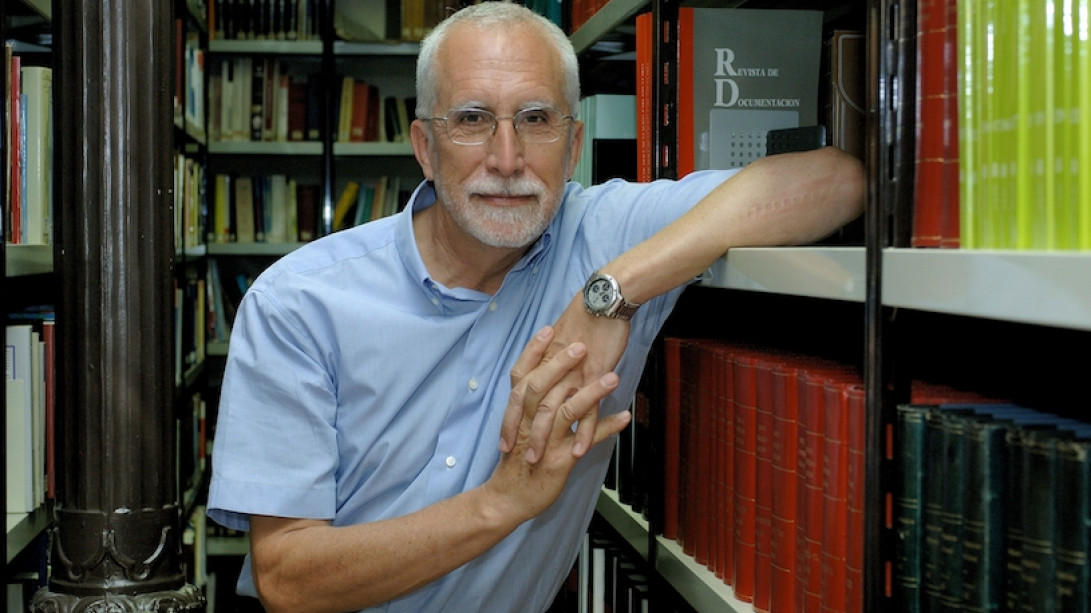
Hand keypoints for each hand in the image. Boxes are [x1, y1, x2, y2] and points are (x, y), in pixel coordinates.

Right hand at [488, 328, 629, 521]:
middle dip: (561, 364)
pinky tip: (624, 417)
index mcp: (518, 411)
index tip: (550, 329)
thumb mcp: (522, 427)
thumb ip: (534, 403)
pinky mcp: (559, 460)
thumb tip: (552, 377)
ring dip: (591, 392)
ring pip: (565, 411)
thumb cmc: (517, 461)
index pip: (522, 374)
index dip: (534, 351)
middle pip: (541, 385)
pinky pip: (584, 441)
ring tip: (613, 377)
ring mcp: (544, 441)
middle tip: (582, 344)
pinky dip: (605, 428)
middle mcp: (528, 422)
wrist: (508, 499)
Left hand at [499, 294, 629, 463]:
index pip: (518, 393)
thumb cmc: (584, 318)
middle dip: (524, 435)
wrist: (603, 302)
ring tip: (543, 460)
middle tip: (520, 458)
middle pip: (531, 406)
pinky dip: (582, 433)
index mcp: (541, 360)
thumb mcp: (561, 338)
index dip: (510, 417)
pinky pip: (587, 410)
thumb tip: (544, 370)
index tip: (506, 440)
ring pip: (554, 411)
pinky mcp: (593, 377)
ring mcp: (572, 375)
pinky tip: (578, 450)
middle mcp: (552, 369)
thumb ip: (550, 359)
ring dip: (547, 439)